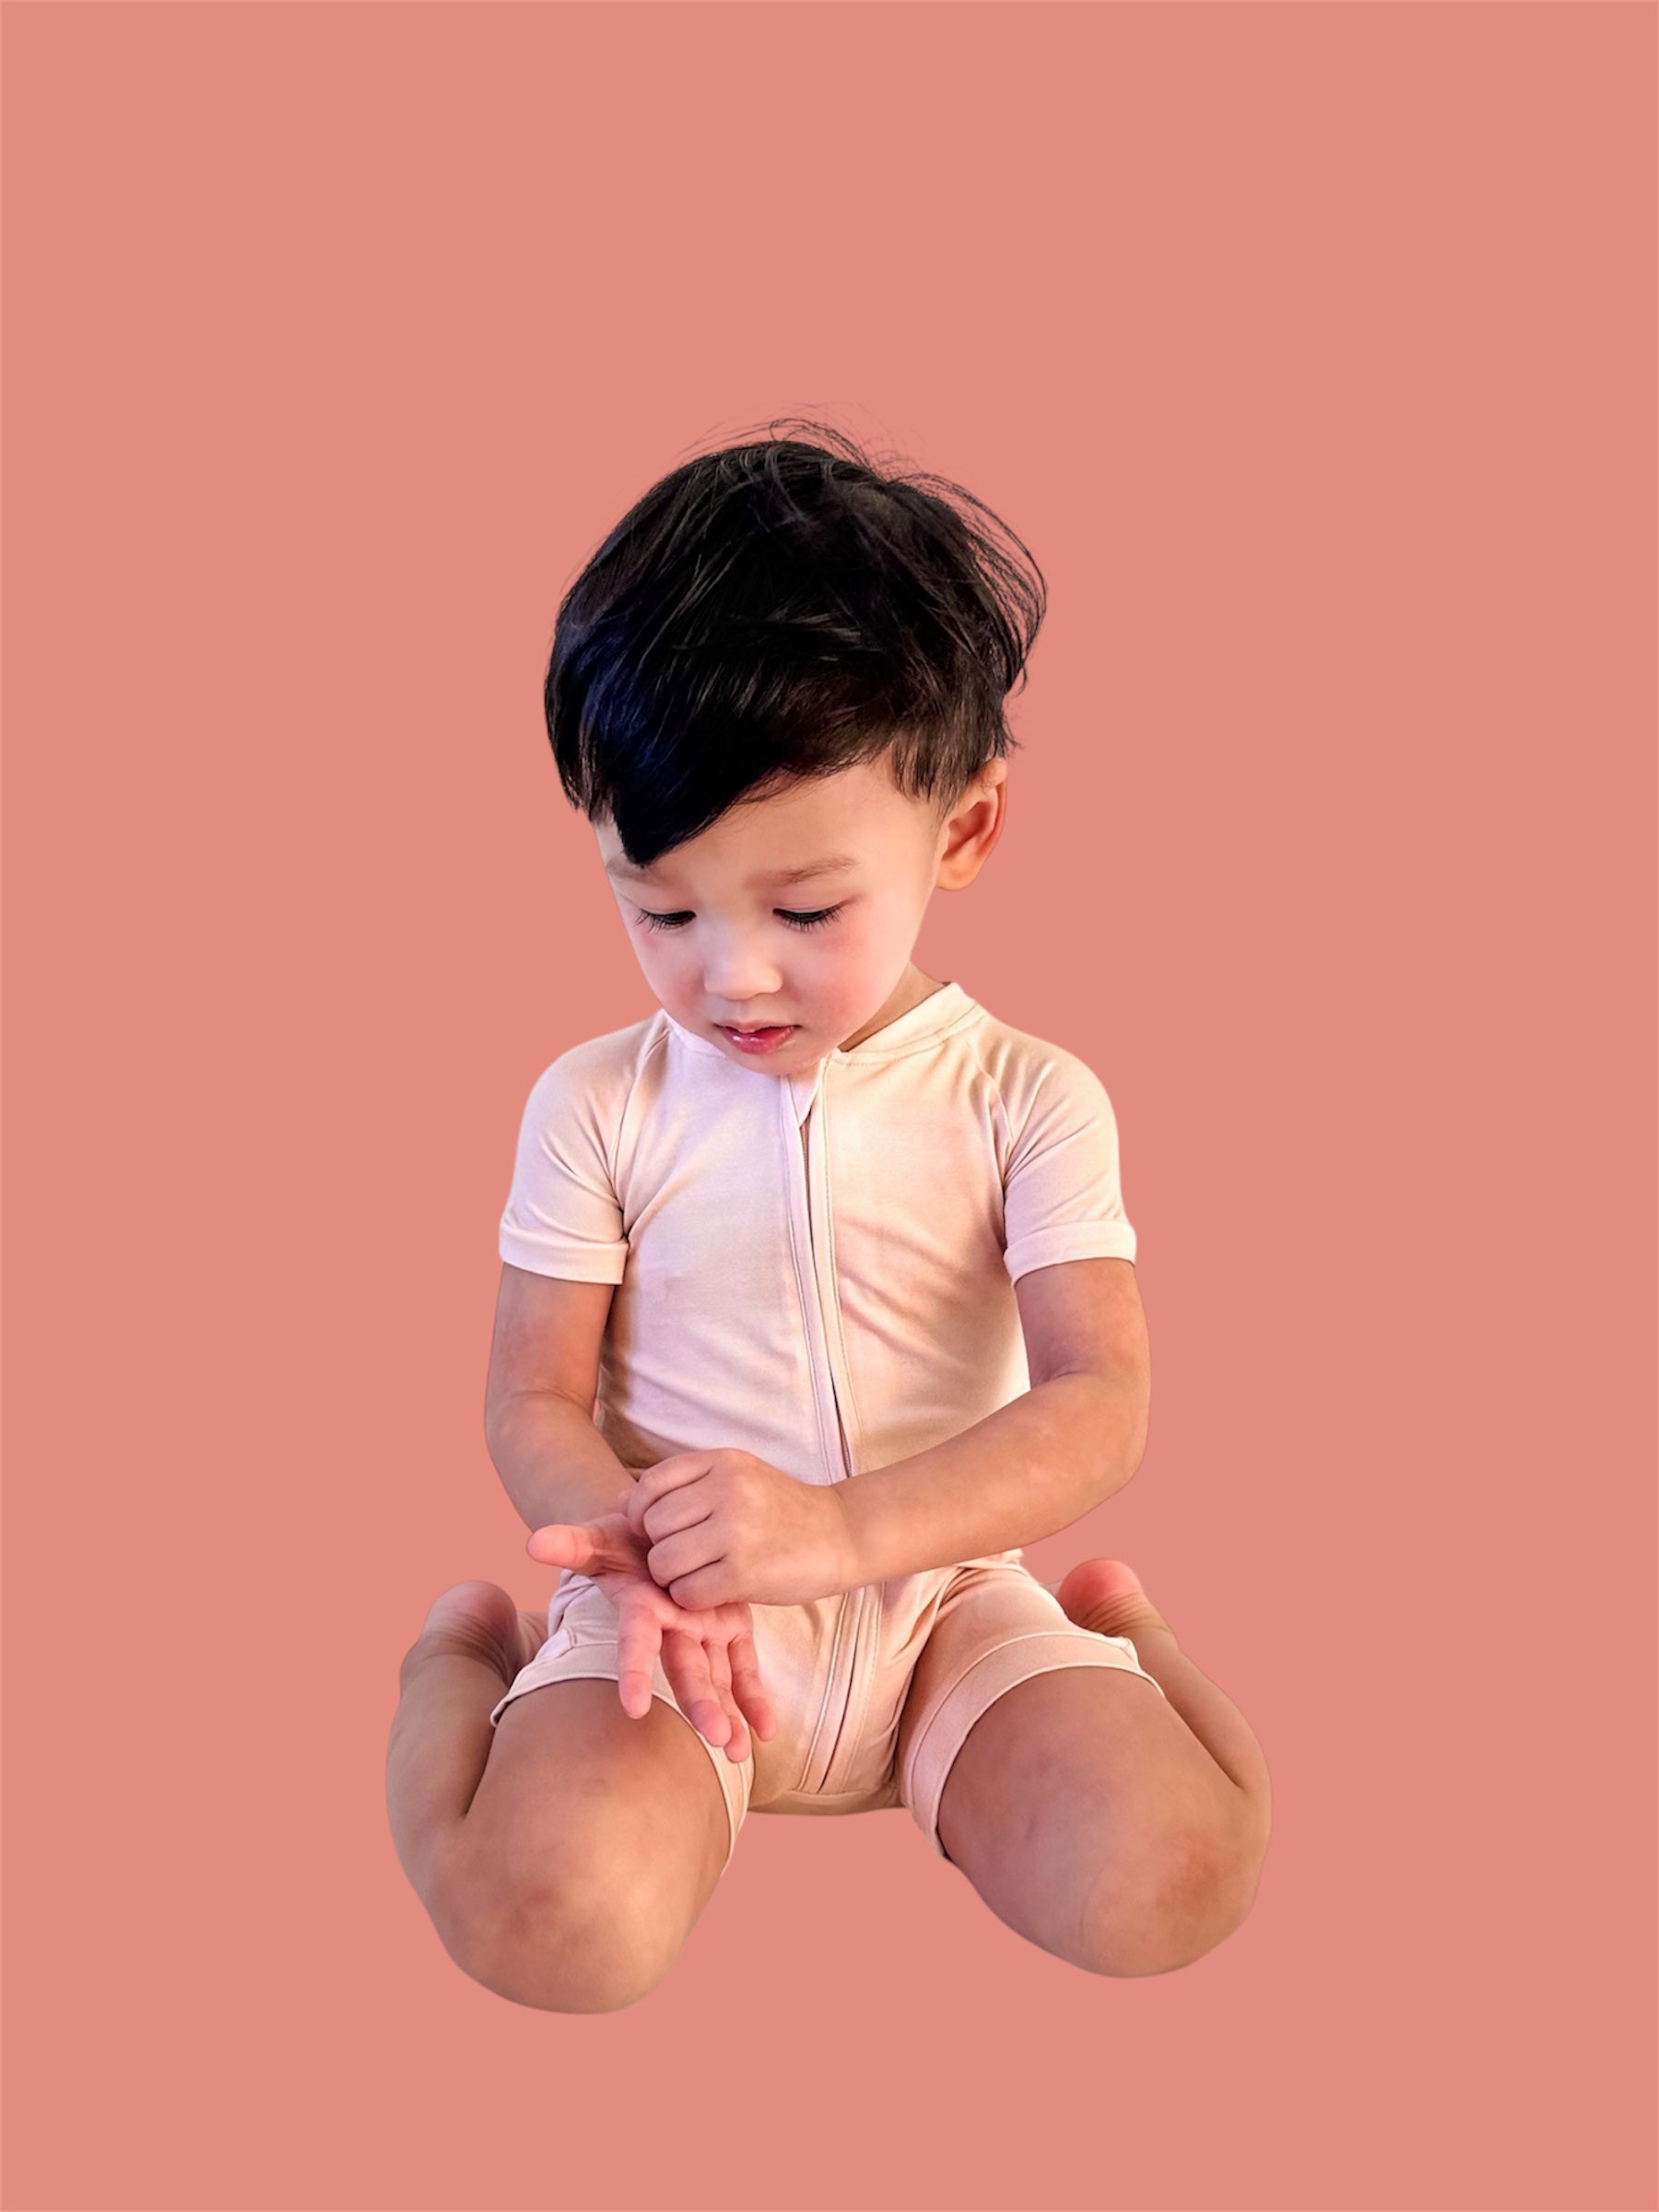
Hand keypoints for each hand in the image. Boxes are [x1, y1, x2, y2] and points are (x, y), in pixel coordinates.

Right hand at [525, 1499, 776, 1761]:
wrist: (657, 1536)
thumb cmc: (622, 1541)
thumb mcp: (599, 1539)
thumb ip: (572, 1544)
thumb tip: (533, 1542)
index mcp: (642, 1608)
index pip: (636, 1641)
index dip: (634, 1671)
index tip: (634, 1708)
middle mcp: (673, 1627)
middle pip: (686, 1669)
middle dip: (700, 1703)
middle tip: (716, 1737)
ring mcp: (703, 1631)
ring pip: (716, 1677)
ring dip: (728, 1713)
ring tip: (737, 1751)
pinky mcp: (731, 1626)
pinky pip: (744, 1666)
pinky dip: (755, 1698)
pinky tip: (767, 1731)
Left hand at [622, 1447, 860, 1608]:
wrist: (841, 1532)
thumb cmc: (781, 1509)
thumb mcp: (737, 1476)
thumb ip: (684, 1486)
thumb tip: (621, 1506)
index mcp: (721, 1462)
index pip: (649, 1486)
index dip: (640, 1514)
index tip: (656, 1531)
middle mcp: (727, 1491)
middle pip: (652, 1527)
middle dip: (659, 1549)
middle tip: (684, 1558)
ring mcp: (736, 1531)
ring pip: (664, 1563)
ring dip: (672, 1579)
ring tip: (698, 1574)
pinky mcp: (745, 1573)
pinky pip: (688, 1593)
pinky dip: (693, 1599)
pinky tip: (713, 1590)